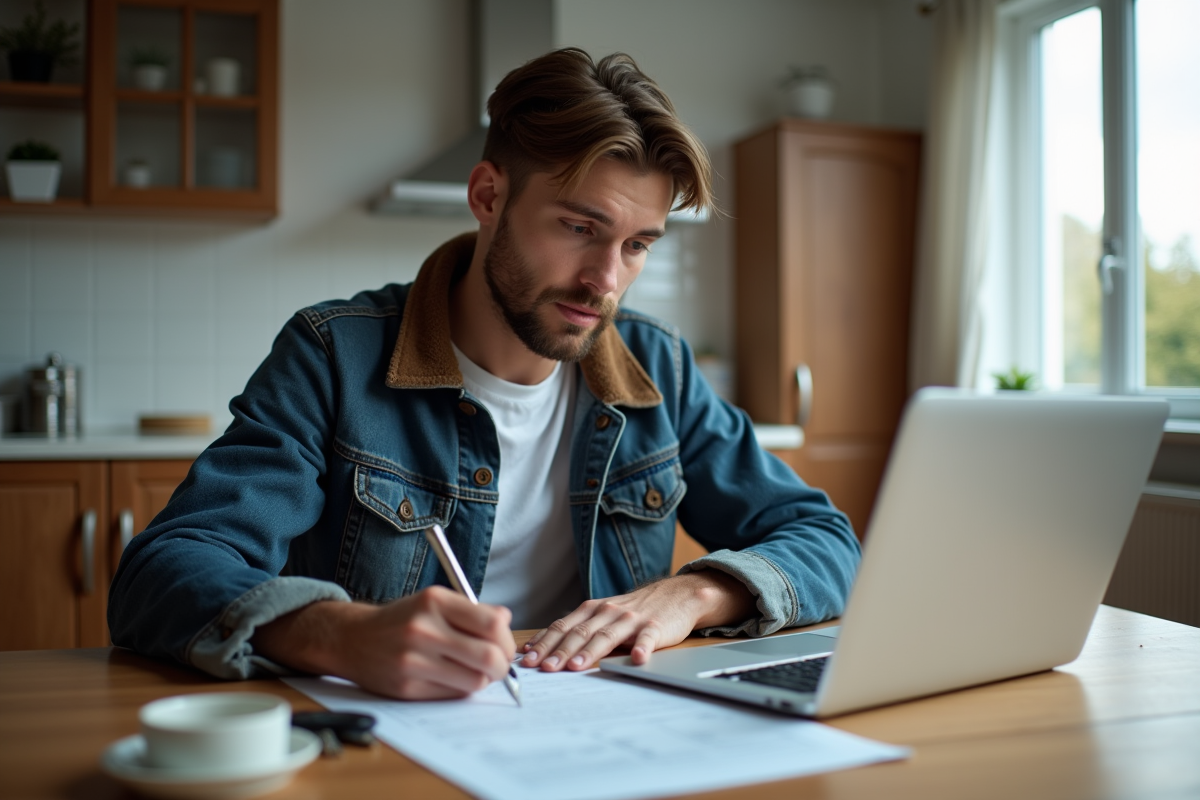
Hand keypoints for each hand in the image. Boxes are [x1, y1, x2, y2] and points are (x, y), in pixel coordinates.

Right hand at [252, 586, 516, 700]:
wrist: (352, 639)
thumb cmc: (403, 619)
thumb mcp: (433, 602)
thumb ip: (471, 611)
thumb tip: (506, 621)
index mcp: (434, 601)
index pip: (492, 624)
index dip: (507, 639)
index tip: (505, 645)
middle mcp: (423, 629)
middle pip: (488, 657)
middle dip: (502, 666)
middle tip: (500, 666)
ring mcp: (414, 660)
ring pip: (474, 681)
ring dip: (483, 680)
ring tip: (475, 672)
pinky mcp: (407, 687)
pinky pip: (452, 694)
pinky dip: (461, 688)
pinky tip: (453, 678)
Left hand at [520, 570, 755, 671]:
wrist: (676, 595)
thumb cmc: (633, 612)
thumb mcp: (602, 615)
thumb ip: (577, 630)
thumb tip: (541, 649)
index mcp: (592, 610)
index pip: (562, 626)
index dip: (543, 642)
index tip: (527, 659)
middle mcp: (608, 612)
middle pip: (579, 632)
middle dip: (559, 650)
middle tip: (544, 668)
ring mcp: (632, 620)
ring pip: (607, 636)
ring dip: (590, 652)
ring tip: (576, 666)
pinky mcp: (655, 627)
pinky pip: (648, 639)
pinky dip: (642, 648)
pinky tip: (637, 659)